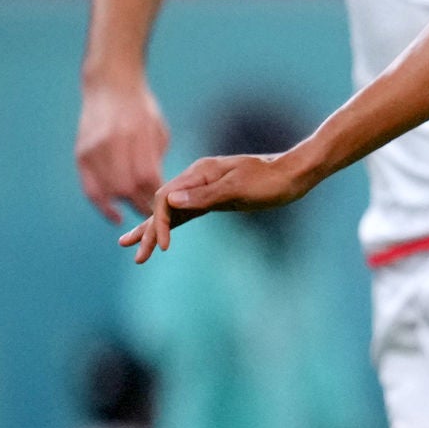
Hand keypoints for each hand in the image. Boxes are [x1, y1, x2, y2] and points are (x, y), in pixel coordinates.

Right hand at [75, 78, 169, 224]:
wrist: (110, 87)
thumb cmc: (143, 111)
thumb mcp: (158, 131)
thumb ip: (155, 161)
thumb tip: (159, 192)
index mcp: (136, 135)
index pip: (147, 177)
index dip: (157, 196)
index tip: (168, 207)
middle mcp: (111, 143)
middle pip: (126, 187)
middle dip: (143, 205)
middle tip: (156, 215)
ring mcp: (92, 149)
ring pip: (107, 190)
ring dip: (125, 206)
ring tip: (139, 214)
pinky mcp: (80, 155)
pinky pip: (89, 188)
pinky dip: (102, 205)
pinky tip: (115, 214)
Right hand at [122, 149, 318, 262]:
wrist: (294, 173)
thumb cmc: (270, 180)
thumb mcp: (238, 189)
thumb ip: (204, 196)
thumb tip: (170, 202)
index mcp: (199, 172)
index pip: (166, 198)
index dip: (160, 223)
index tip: (163, 246)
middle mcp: (197, 179)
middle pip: (164, 206)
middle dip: (148, 231)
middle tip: (134, 254)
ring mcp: (204, 189)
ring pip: (173, 212)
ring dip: (155, 230)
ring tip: (136, 250)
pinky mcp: (214, 199)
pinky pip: (187, 214)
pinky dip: (173, 226)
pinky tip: (162, 237)